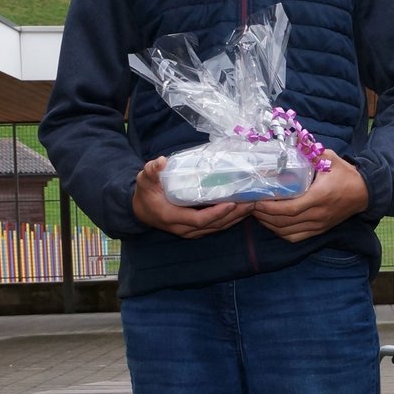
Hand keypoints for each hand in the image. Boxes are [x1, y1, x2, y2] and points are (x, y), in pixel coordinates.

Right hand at [132, 158, 253, 236]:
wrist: (141, 210)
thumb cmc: (145, 192)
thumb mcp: (145, 179)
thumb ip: (152, 171)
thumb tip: (161, 162)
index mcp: (171, 216)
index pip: (199, 219)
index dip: (217, 213)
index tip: (232, 203)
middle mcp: (183, 228)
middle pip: (214, 225)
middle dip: (234, 215)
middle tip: (252, 202)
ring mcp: (191, 231)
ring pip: (217, 228)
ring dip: (236, 218)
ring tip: (252, 205)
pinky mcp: (196, 230)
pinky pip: (216, 227)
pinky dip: (230, 219)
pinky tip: (243, 210)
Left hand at [251, 151, 369, 241]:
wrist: (364, 192)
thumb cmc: (345, 174)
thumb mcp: (329, 158)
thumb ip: (309, 151)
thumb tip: (289, 142)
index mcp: (320, 197)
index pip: (290, 209)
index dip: (270, 207)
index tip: (256, 200)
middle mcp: (318, 214)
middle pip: (285, 222)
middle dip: (264, 215)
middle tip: (250, 205)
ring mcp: (319, 225)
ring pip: (288, 232)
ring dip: (269, 225)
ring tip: (258, 213)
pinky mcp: (319, 230)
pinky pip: (296, 237)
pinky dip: (281, 233)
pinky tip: (272, 224)